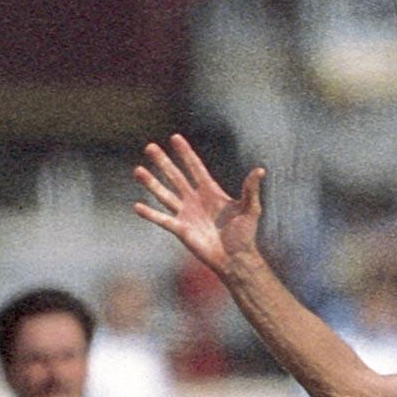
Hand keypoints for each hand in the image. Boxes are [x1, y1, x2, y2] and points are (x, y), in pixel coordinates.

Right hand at [134, 135, 264, 277]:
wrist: (236, 259)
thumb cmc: (246, 235)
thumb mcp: (251, 209)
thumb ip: (251, 189)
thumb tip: (260, 170)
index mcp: (211, 191)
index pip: (195, 167)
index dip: (185, 153)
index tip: (175, 137)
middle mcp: (195, 200)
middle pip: (176, 176)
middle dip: (163, 162)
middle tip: (150, 147)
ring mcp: (186, 214)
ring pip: (164, 194)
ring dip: (151, 183)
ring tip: (137, 170)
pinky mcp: (181, 230)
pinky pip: (162, 220)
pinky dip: (150, 214)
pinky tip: (136, 206)